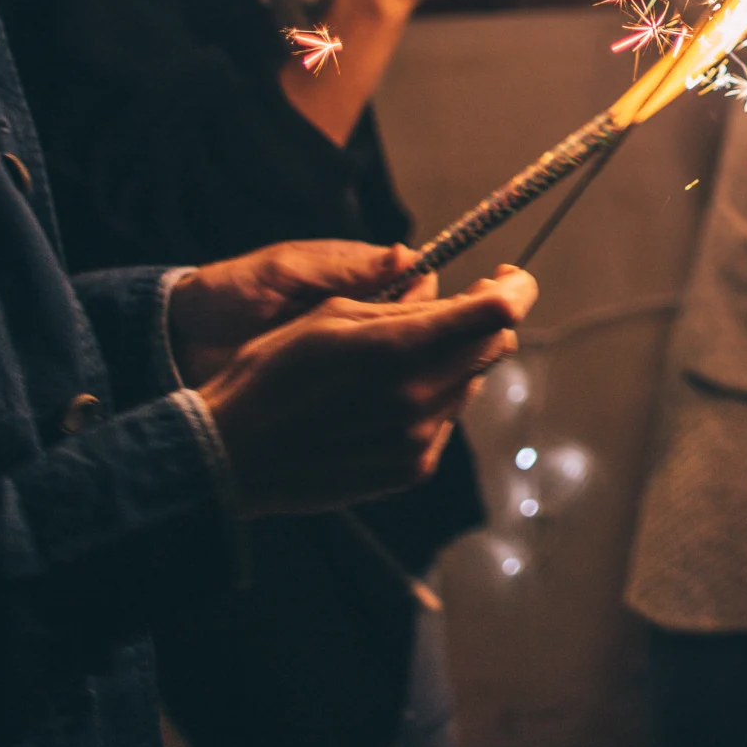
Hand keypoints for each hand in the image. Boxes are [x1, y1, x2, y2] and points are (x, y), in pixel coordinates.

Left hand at [167, 240, 422, 385]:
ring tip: (397, 388)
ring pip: (398, 362)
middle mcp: (357, 313)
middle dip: (426, 341)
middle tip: (417, 360)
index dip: (431, 300)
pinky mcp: (329, 383)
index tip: (438, 317)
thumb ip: (341, 269)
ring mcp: (345, 352)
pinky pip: (368, 390)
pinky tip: (376, 408)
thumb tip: (405, 257)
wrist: (180, 339)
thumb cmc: (228, 293)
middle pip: (417, 326)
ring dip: (404, 373)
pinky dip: (378, 397)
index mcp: (353, 276)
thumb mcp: (282, 274)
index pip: (415, 284)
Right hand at [199, 268, 537, 516]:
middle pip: (494, 346)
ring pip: (470, 382)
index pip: (495, 313)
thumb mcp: (330, 316)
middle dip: (486, 320)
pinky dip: (433, 398)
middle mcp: (418, 398)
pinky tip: (388, 396)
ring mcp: (419, 439)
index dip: (516, 289)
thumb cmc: (271, 372)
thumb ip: (401, 305)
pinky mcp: (412, 468)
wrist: (230, 455)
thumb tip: (449, 292)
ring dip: (454, 360)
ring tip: (403, 354)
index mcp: (397, 349)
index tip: (509, 278)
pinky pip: (446, 419)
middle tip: (463, 302)